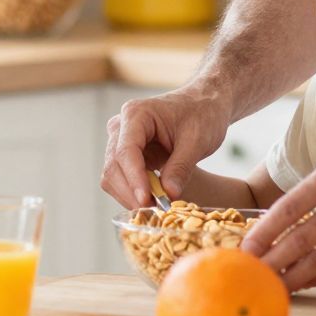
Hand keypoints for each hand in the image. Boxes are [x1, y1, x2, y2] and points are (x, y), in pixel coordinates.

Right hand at [100, 86, 231, 208]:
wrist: (203, 105)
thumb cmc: (202, 115)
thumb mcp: (197, 141)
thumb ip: (181, 167)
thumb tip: (169, 195)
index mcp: (136, 115)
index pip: (126, 152)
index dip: (134, 179)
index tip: (147, 201)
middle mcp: (121, 126)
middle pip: (113, 167)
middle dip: (132, 192)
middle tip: (156, 210)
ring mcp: (120, 140)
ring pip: (112, 176)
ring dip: (131, 195)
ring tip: (157, 205)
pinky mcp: (126, 154)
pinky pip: (121, 178)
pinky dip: (134, 192)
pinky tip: (154, 198)